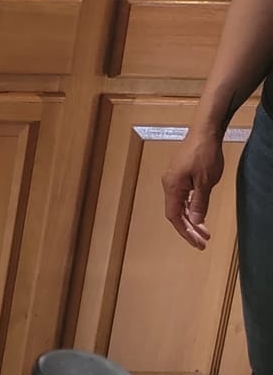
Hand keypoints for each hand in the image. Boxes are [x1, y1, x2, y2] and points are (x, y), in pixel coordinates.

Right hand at [163, 126, 225, 249]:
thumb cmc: (204, 153)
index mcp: (172, 186)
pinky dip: (190, 208)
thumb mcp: (205, 182)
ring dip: (191, 219)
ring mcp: (174, 178)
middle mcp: (169, 183)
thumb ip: (199, 203)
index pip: (174, 216)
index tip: (196, 242)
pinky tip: (198, 212)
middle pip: (176, 213)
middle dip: (189, 229)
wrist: (205, 132)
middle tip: (202, 241)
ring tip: (203, 231)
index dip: (185, 231)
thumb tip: (194, 220)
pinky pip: (182, 196)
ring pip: (179, 205)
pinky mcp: (180, 174)